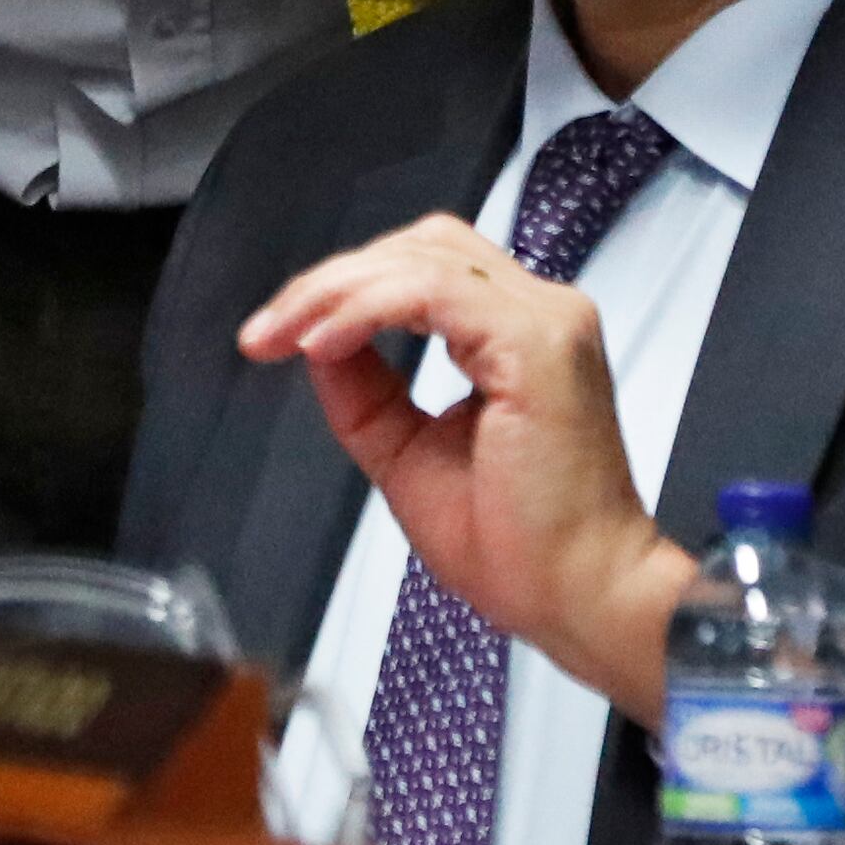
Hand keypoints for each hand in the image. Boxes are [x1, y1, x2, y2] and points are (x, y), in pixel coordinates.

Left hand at [237, 213, 697, 722]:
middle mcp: (543, 313)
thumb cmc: (517, 546)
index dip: (345, 287)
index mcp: (519, 334)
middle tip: (267, 330)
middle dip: (331, 278)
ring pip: (421, 260)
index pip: (425, 267)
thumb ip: (365, 390)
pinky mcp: (536, 341)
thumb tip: (317, 341)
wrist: (577, 598)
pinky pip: (432, 293)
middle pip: (420, 246)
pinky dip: (367, 308)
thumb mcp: (406, 452)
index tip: (274, 334)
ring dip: (336, 291)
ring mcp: (546, 321)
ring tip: (285, 333)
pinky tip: (324, 341)